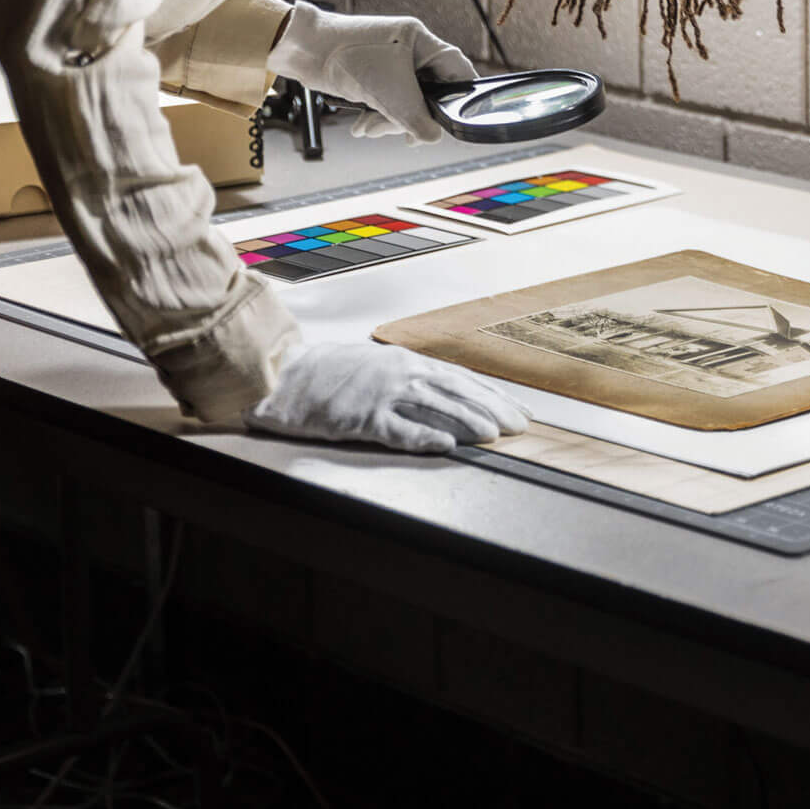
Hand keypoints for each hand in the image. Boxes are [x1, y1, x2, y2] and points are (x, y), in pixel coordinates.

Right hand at [245, 341, 530, 453]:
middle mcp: (403, 374)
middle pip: (457, 392)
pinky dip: (424, 438)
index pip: (462, 379)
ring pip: (435, 408)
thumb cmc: (334, 372)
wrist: (289, 374)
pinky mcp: (363, 417)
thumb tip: (448, 394)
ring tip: (494, 434)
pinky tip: (446, 445)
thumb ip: (412, 378)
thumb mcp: (379, 366)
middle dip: (492, 408)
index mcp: (409, 363)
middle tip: (519, 426)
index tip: (520, 409)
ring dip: (467, 421)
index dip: (494, 395)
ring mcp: (384, 395)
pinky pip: (398, 430)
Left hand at [268, 5, 476, 142]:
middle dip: (411, 118)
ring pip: (405, 101)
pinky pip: (386, 101)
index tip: (449, 122)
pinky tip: (363, 125)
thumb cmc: (350, 57)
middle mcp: (410, 50)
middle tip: (403, 135)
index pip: (457, 71)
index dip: (457, 98)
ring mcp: (391, 63)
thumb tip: (433, 139)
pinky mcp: (372, 75)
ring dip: (388, 121)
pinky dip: (375, 116)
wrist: (306, 51)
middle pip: (429, 93)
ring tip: (370, 128)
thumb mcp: (393, 96)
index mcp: (422, 42)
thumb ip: (418, 121)